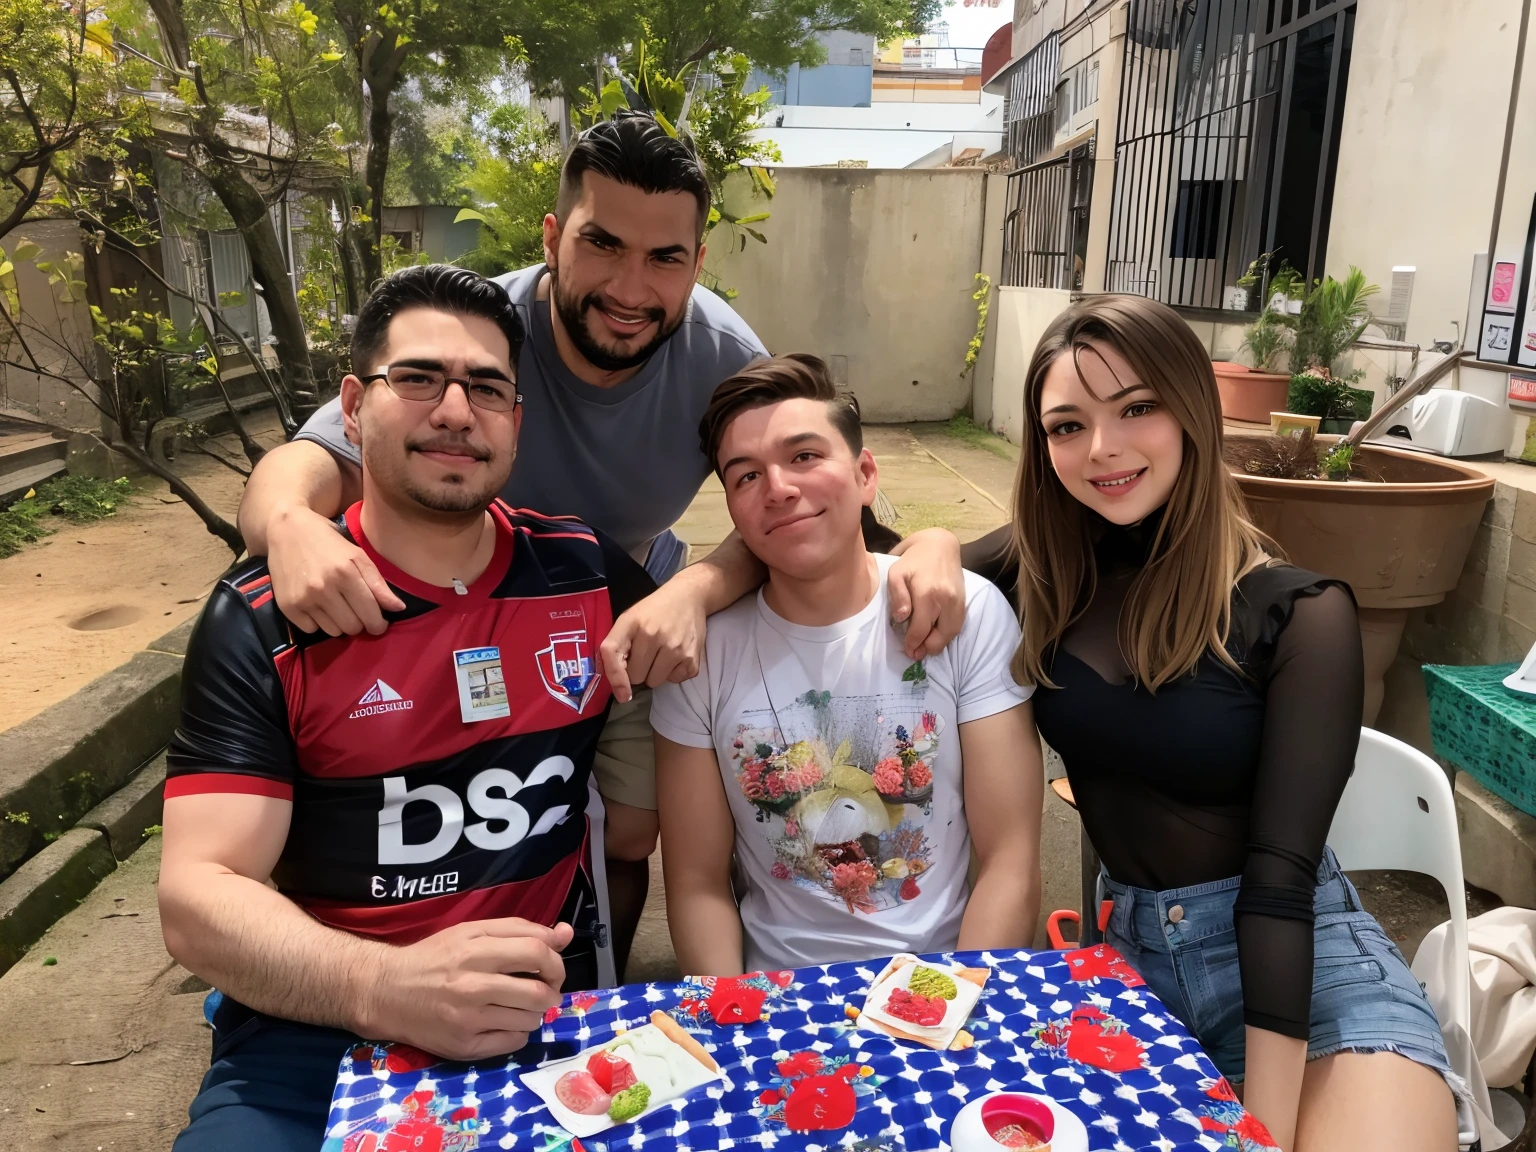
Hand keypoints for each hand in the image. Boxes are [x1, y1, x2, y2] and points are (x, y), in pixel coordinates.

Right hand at [266, 503, 404, 635]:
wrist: (288, 529)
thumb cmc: (329, 542)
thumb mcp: (358, 556)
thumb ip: (379, 583)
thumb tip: (399, 608)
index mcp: (346, 573)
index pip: (370, 614)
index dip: (378, 624)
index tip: (379, 623)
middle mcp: (323, 588)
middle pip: (352, 627)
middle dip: (359, 622)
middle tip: (355, 609)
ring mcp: (304, 599)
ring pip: (333, 632)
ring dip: (339, 623)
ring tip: (335, 604)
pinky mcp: (287, 606)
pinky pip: (311, 630)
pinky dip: (317, 622)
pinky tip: (316, 604)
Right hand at [364, 919, 573, 1060]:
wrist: (386, 991)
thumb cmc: (433, 958)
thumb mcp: (472, 932)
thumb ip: (520, 930)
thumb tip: (565, 933)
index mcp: (476, 950)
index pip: (537, 952)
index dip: (555, 960)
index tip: (551, 966)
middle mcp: (473, 986)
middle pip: (539, 992)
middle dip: (552, 990)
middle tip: (544, 989)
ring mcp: (468, 1020)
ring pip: (531, 1020)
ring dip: (535, 1012)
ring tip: (520, 1005)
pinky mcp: (463, 1046)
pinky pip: (514, 1042)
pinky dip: (518, 1031)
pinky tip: (503, 1021)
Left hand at [600, 580, 706, 702]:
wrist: (689, 596)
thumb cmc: (654, 610)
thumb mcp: (629, 619)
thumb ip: (617, 646)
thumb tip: (619, 686)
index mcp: (633, 623)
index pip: (614, 656)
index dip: (615, 679)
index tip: (622, 695)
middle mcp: (654, 635)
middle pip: (637, 676)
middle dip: (639, 669)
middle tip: (648, 652)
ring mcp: (676, 648)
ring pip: (655, 682)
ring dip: (656, 672)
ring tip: (662, 652)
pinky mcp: (692, 659)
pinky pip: (675, 680)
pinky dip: (673, 672)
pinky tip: (676, 654)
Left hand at [889, 528, 965, 659]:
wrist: (940, 544)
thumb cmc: (913, 559)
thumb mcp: (896, 572)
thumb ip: (897, 596)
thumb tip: (902, 618)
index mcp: (927, 593)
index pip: (921, 628)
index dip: (913, 643)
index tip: (907, 650)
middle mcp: (946, 599)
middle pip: (940, 636)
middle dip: (927, 648)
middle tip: (916, 654)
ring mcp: (958, 600)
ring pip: (952, 632)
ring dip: (939, 643)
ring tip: (926, 647)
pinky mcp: (964, 600)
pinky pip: (959, 624)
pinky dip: (948, 633)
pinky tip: (937, 635)